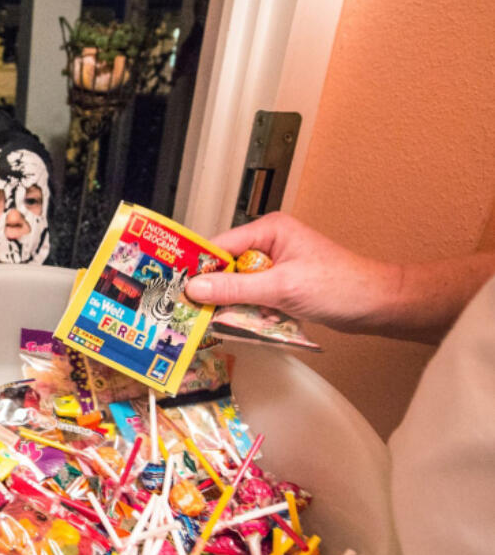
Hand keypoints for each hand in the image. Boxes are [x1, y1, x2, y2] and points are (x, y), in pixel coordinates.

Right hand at [184, 212, 494, 342]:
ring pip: (238, 286)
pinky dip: (250, 312)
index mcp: (269, 229)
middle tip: (191, 312)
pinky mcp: (283, 286)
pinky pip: (254, 298)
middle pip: (226, 268)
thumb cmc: (339, 287)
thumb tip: (194, 288)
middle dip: (215, 290)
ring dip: (234, 305)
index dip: (198, 267)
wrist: (379, 306)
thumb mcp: (282, 287)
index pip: (220, 246)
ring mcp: (276, 266)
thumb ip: (236, 288)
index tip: (175, 288)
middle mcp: (269, 243)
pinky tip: (245, 325)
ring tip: (217, 322)